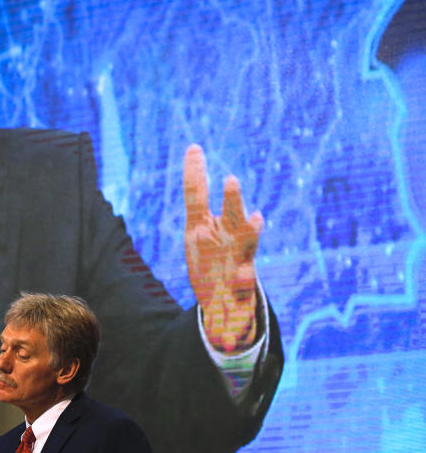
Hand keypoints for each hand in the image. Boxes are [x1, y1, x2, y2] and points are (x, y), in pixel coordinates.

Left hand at [183, 145, 262, 351]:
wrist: (226, 304)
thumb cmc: (209, 265)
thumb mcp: (197, 237)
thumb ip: (198, 207)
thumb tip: (196, 155)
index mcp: (204, 224)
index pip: (198, 196)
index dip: (196, 174)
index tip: (194, 148)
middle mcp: (227, 236)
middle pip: (232, 215)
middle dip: (234, 200)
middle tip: (232, 180)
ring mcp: (239, 258)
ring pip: (248, 243)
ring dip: (252, 232)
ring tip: (257, 220)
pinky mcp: (245, 283)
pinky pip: (245, 282)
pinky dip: (244, 281)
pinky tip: (242, 281)